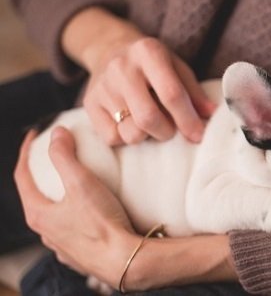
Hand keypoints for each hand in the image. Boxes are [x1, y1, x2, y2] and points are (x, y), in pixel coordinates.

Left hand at [15, 127, 237, 289]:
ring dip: (58, 198)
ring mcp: (62, 246)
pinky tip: (88, 213)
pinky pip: (71, 230)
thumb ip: (66, 156)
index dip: (26, 152)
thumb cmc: (102, 223)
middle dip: (42, 176)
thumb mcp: (82, 183)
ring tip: (73, 185)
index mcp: (39, 214)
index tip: (35, 136)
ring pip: (54, 216)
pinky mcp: (80, 254)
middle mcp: (46, 232)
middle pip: (36, 197)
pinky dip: (75, 216)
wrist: (124, 260)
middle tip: (54, 159)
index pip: (22, 177)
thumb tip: (57, 133)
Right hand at [63, 8, 215, 144]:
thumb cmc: (152, 64)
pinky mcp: (89, 104)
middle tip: (171, 130)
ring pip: (130, 132)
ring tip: (150, 124)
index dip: (187, 119)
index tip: (198, 136)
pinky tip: (131, 123)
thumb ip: (194, 92)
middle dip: (167, 132)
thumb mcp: (177, 68)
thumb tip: (212, 115)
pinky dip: (126, 138)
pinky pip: (112, 138)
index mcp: (148, 52)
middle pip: (148, 118)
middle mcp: (121, 67)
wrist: (109, 49)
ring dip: (147, 136)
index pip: (171, 94)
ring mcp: (102, 86)